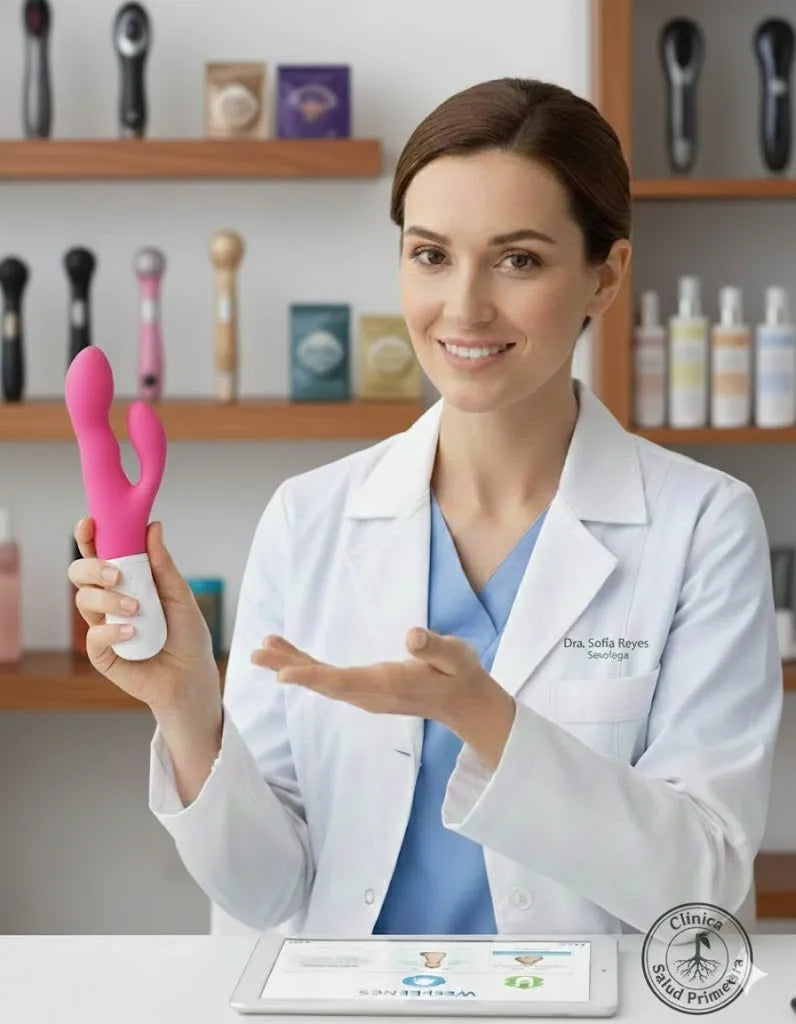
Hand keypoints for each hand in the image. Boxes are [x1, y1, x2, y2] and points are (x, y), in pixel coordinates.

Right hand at [68, 516, 219, 713]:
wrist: (193, 677)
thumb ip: (163, 564)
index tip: (89, 523)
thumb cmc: (187, 635)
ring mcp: (103, 625)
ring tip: (137, 610)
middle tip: (117, 575)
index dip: (89, 537)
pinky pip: (93, 635)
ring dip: (108, 599)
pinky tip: (133, 633)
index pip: (100, 553)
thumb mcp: (180, 595)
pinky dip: (112, 631)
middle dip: (92, 567)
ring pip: (83, 599)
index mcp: (126, 581)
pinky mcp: (102, 653)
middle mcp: (109, 600)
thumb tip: (153, 527)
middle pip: (80, 573)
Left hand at [251, 627, 502, 731]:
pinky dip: (306, 668)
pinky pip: (328, 680)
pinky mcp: (364, 689)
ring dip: (292, 665)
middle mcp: (370, 693)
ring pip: (322, 682)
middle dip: (289, 668)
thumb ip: (434, 648)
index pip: (344, 682)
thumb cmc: (459, 673)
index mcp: (388, 684)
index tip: (283, 675)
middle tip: (257, 653)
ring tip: (263, 648)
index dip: (312, 678)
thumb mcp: (455, 656)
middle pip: (323, 683)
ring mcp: (365, 694)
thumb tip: (412, 636)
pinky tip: (288, 657)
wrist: (463, 701)